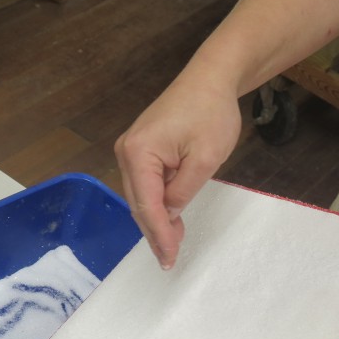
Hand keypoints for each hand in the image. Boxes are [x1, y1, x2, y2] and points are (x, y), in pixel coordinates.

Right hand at [115, 73, 242, 268]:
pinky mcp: (140, 148)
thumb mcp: (206, 158)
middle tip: (170, 259)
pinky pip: (146, 184)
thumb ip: (184, 190)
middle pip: (138, 203)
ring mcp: (130, 149)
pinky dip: (158, 203)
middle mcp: (126, 152)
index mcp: (139, 152)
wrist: (210, 78)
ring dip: (156, 220)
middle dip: (155, 232)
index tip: (170, 258)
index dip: (159, 235)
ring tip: (173, 243)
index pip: (147, 205)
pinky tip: (171, 218)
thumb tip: (170, 214)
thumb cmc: (211, 113)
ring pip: (140, 196)